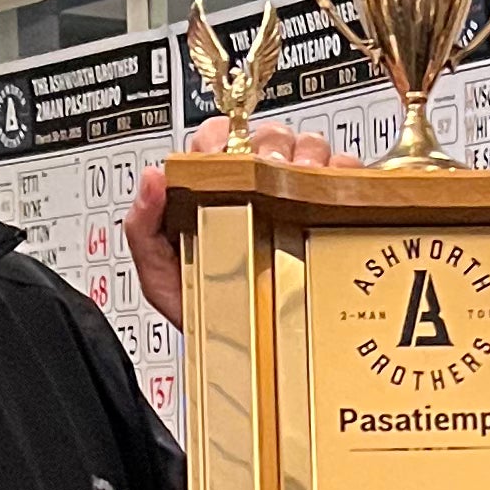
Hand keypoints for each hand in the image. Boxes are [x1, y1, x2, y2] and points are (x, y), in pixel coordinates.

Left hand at [123, 115, 338, 324]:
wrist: (244, 353)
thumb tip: (152, 178)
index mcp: (214, 189)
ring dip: (309, 155)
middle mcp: (257, 187)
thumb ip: (143, 227)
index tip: (225, 155)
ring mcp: (295, 199)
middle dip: (272, 144)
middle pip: (270, 136)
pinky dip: (345, 174)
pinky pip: (346, 178)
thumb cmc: (203, 314)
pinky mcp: (329, 214)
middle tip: (268, 169)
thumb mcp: (160, 276)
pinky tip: (331, 193)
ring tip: (300, 181)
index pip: (219, 137)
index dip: (223, 138)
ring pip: (311, 148)